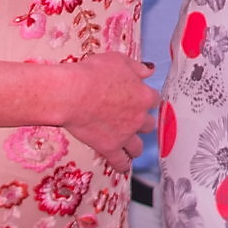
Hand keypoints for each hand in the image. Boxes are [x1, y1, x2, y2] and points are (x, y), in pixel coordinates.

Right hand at [64, 54, 159, 174]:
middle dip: (143, 122)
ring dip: (136, 146)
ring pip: (138, 146)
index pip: (153, 99)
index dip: (146, 99)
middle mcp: (139, 117)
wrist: (74, 93)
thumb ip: (136, 67)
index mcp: (144, 95)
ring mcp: (126, 135)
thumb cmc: (94, 73)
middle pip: (149, 124)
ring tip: (133, 147)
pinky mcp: (110, 147)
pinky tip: (122, 166)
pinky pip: (121, 162)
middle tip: (135, 121)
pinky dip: (122, 165)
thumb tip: (149, 71)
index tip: (141, 99)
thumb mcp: (118, 60)